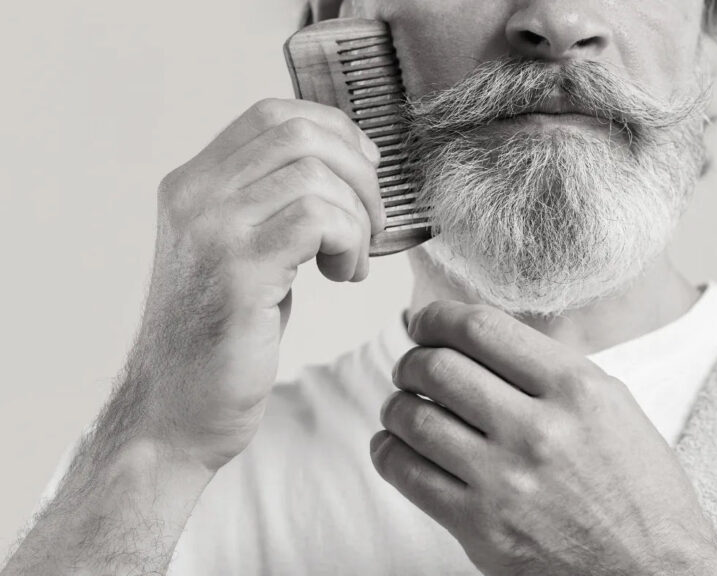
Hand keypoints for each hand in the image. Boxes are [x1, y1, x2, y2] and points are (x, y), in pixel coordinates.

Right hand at [132, 98, 382, 470]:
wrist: (175, 413)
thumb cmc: (222, 339)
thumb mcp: (241, 254)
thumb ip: (272, 205)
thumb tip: (344, 168)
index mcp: (193, 184)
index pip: (274, 115)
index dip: (335, 130)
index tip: (366, 170)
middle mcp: (194, 195)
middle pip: (300, 134)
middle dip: (359, 173)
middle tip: (370, 225)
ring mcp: (211, 230)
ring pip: (316, 175)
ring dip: (358, 218)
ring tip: (351, 262)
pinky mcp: (237, 271)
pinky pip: (318, 219)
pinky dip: (350, 243)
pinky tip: (342, 276)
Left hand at [372, 301, 716, 575]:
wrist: (655, 570)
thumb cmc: (637, 489)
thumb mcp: (612, 406)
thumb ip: (548, 369)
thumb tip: (476, 340)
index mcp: (577, 389)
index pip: (481, 329)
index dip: (438, 317)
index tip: (426, 322)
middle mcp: (539, 430)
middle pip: (438, 367)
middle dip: (413, 360)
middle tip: (413, 366)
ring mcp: (506, 481)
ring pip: (413, 418)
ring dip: (397, 404)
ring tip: (403, 405)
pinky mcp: (482, 529)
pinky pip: (407, 474)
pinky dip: (388, 451)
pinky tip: (396, 446)